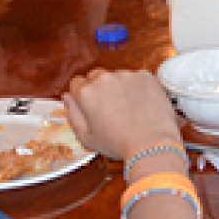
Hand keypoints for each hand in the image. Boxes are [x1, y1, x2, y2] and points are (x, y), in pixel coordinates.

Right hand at [62, 69, 182, 160]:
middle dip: (99, 88)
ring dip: (119, 86)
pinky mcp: (146, 76)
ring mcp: (126, 74)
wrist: (151, 144)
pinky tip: (142, 104)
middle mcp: (104, 78)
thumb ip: (72, 114)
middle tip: (110, 107)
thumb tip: (67, 97)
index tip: (91, 106)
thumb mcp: (86, 137)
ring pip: (117, 76)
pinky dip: (137, 87)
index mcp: (86, 92)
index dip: (82, 95)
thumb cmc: (117, 144)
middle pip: (96, 76)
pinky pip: (137, 78)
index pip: (77, 83)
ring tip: (129, 108)